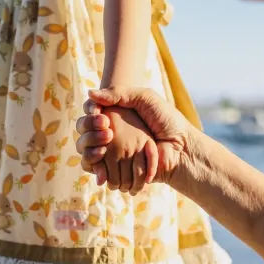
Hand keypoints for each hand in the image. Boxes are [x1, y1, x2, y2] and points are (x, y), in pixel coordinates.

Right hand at [76, 87, 191, 188]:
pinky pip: (93, 167)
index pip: (91, 109)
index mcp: (116, 113)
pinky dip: (93, 162)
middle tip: (106, 125)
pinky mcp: (112, 170)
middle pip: (83, 127)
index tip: (96, 110)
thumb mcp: (146, 98)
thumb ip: (119, 93)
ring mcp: (109, 151)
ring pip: (84, 146)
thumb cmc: (168, 121)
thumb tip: (90, 92)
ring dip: (89, 142)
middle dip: (88, 125)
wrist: (180, 150)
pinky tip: (101, 156)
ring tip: (106, 141)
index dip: (90, 109)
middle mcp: (110, 132)